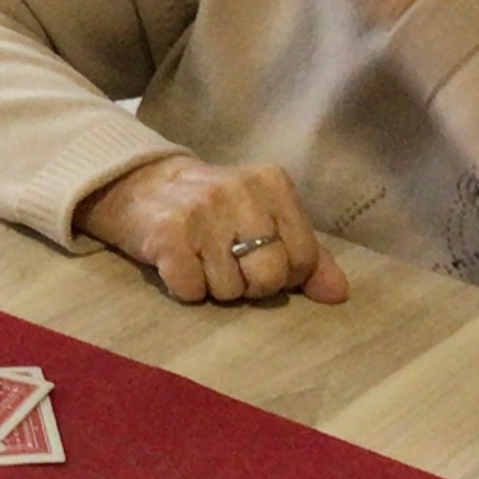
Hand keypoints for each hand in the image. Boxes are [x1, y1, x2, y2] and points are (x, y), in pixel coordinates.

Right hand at [75, 154, 347, 305]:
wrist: (139, 186)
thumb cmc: (213, 211)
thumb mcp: (264, 220)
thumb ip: (307, 256)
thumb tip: (339, 295)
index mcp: (272, 183)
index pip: (303, 257)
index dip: (283, 273)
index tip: (255, 258)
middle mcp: (240, 192)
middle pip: (270, 277)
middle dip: (250, 285)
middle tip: (227, 264)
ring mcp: (202, 211)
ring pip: (229, 290)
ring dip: (213, 286)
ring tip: (198, 258)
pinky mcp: (167, 234)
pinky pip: (192, 291)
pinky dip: (185, 288)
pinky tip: (177, 263)